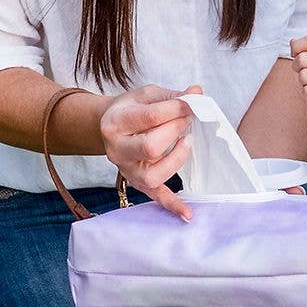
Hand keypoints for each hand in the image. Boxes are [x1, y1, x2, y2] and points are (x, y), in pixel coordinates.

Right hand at [99, 83, 201, 219]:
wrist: (110, 125)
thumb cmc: (132, 109)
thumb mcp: (147, 95)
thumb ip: (172, 96)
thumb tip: (197, 93)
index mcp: (115, 122)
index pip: (150, 117)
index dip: (177, 109)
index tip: (192, 103)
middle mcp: (117, 150)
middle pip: (150, 147)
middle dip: (175, 131)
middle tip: (187, 120)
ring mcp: (126, 169)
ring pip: (153, 174)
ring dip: (177, 158)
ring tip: (187, 143)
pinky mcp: (137, 182)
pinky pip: (155, 196)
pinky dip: (172, 205)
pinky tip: (188, 214)